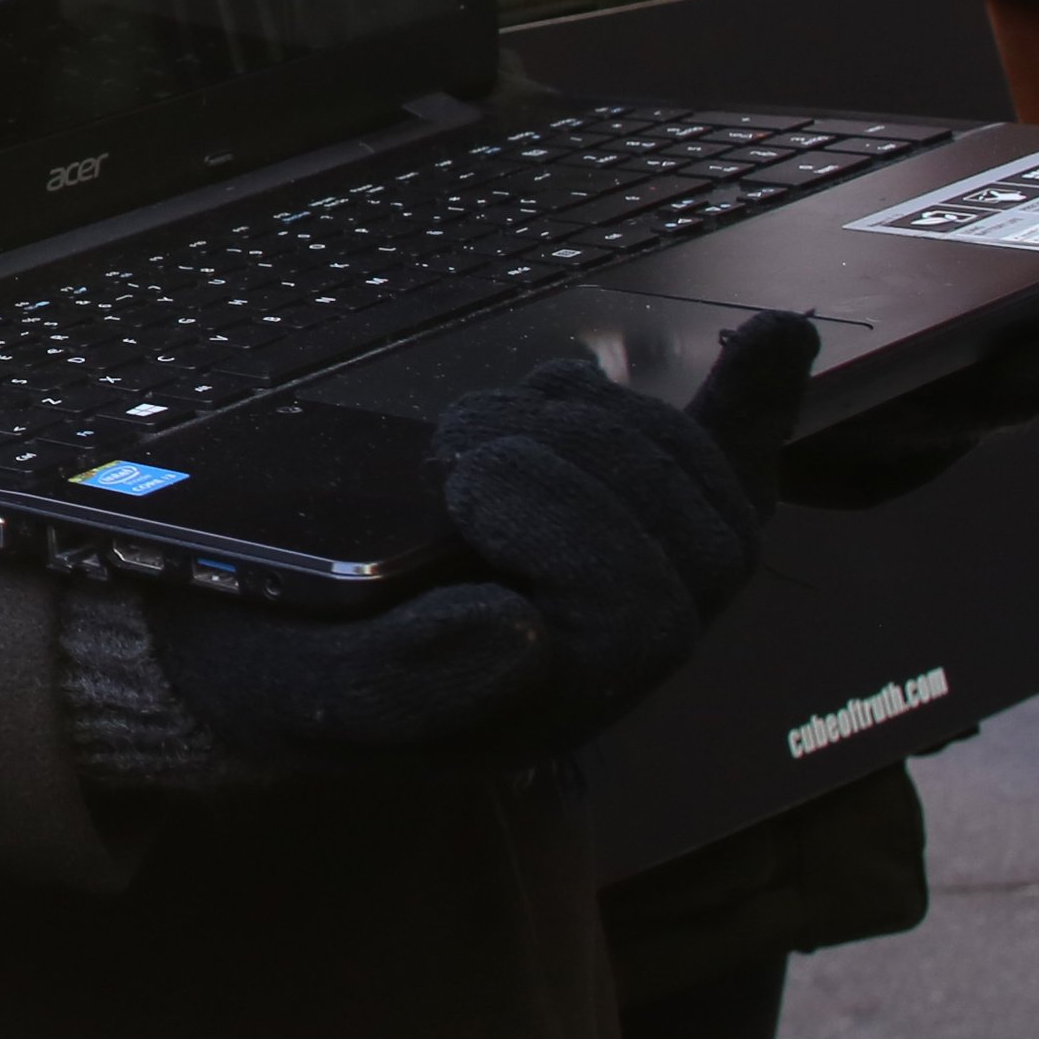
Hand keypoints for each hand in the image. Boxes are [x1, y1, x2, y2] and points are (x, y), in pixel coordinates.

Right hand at [148, 316, 812, 769]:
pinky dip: (750, 399)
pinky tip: (775, 336)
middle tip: (463, 441)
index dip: (567, 526)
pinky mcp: (616, 504)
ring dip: (618, 420)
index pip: (644, 611)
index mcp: (563, 701)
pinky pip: (721, 458)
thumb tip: (522, 631)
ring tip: (507, 410)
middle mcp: (620, 643)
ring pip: (707, 488)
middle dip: (589, 461)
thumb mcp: (315, 690)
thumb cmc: (286, 667)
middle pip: (699, 543)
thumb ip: (412, 679)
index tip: (457, 482)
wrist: (263, 634)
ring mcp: (629, 568)